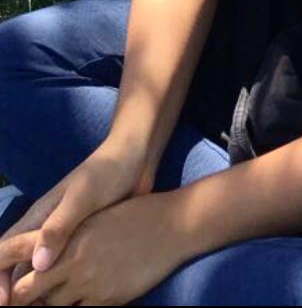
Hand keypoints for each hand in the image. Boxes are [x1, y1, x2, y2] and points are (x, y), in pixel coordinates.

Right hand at [0, 138, 154, 305]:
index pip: (5, 250)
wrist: (136, 159)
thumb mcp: (82, 197)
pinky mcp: (86, 244)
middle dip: (16, 291)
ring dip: (38, 293)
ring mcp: (66, 238)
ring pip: (42, 272)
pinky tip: (72, 301)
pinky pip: (66, 271)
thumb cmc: (106, 172)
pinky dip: (62, 288)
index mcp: (39, 217)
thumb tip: (37, 265)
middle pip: (19, 266)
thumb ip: (59, 227)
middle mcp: (47, 230)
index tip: (4, 302)